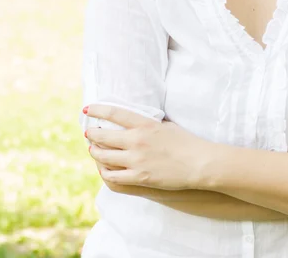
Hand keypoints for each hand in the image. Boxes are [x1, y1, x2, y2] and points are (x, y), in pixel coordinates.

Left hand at [84, 104, 214, 190]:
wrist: (199, 162)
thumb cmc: (185, 141)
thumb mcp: (166, 125)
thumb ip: (149, 123)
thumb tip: (136, 119)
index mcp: (145, 125)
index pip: (115, 114)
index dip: (98, 110)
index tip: (88, 109)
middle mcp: (137, 141)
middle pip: (104, 136)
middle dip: (92, 134)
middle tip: (89, 133)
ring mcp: (137, 160)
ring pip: (104, 157)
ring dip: (95, 152)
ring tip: (93, 149)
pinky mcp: (139, 177)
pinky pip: (113, 176)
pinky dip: (105, 172)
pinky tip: (103, 169)